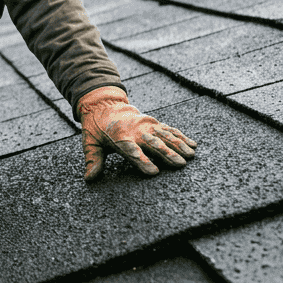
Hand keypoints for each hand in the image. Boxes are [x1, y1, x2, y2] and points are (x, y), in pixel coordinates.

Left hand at [79, 86, 196, 180]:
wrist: (104, 104)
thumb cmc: (97, 128)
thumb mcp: (90, 142)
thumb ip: (92, 160)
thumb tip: (90, 178)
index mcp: (119, 138)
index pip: (131, 151)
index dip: (142, 161)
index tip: (153, 172)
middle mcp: (136, 131)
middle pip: (153, 144)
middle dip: (167, 154)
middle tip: (180, 165)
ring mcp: (146, 125)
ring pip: (165, 136)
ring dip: (179, 145)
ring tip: (191, 155)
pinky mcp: (153, 122)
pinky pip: (169, 129)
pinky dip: (181, 136)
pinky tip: (193, 144)